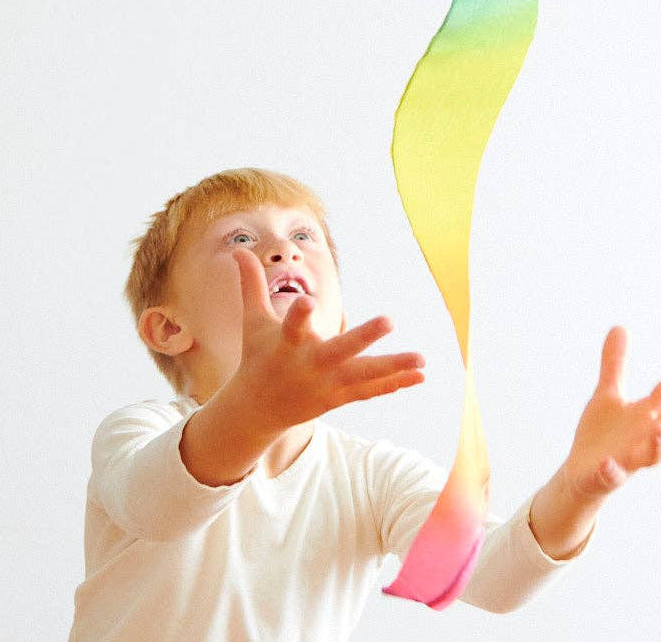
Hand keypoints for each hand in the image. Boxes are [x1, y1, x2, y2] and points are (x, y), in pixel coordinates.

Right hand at [231, 249, 425, 430]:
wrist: (257, 410)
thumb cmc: (257, 356)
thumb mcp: (252, 322)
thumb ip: (251, 285)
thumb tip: (238, 249)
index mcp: (286, 345)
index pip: (292, 326)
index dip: (299, 313)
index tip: (308, 300)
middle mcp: (309, 365)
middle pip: (339, 350)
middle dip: (364, 337)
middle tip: (389, 319)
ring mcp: (326, 384)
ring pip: (363, 375)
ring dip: (393, 367)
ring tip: (422, 359)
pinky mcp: (339, 397)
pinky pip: (369, 391)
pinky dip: (394, 383)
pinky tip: (420, 376)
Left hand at [560, 325, 660, 502]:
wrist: (582, 472)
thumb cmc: (603, 433)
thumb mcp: (607, 393)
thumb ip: (615, 364)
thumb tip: (620, 326)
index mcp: (645, 416)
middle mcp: (643, 438)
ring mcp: (629, 459)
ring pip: (652, 456)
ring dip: (658, 443)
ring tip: (659, 426)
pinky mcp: (608, 477)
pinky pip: (612, 477)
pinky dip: (612, 471)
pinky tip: (606, 463)